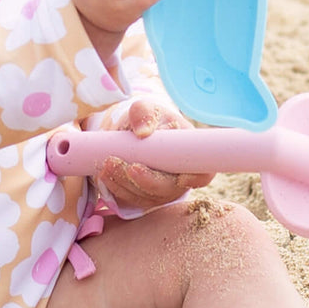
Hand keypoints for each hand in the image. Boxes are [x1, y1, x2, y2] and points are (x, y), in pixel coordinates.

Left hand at [96, 100, 213, 210]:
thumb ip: (144, 114)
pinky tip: (105, 175)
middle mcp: (182, 178)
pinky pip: (133, 199)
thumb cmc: (149, 119)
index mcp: (191, 154)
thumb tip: (142, 132)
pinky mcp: (146, 197)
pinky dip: (118, 188)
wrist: (136, 132)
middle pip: (168, 189)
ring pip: (147, 196)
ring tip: (107, 164)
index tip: (179, 178)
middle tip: (123, 164)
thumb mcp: (147, 109)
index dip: (195, 178)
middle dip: (145, 179)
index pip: (204, 173)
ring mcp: (164, 191)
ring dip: (125, 183)